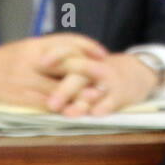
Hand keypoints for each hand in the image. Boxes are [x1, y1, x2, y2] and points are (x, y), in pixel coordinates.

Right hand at [0, 32, 108, 108]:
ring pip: (56, 88)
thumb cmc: (3, 61)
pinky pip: (42, 105)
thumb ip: (50, 51)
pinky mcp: (17, 99)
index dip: (87, 47)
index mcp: (33, 46)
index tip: (103, 54)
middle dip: (87, 73)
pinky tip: (73, 112)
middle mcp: (30, 62)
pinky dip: (60, 109)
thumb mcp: (26, 49)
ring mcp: (23, 81)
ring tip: (96, 98)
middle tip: (107, 78)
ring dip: (78, 95)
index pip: (66, 42)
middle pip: (65, 65)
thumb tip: (80, 55)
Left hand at [46, 53, 164, 116]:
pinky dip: (104, 107)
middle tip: (51, 104)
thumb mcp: (84, 62)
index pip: (69, 50)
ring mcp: (110, 80)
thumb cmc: (100, 72)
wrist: (136, 73)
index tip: (40, 63)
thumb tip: (28, 80)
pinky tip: (95, 114)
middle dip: (65, 90)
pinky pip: (112, 101)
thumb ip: (62, 69)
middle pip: (80, 74)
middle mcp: (97, 67)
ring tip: (69, 114)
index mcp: (84, 57)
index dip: (56, 55)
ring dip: (82, 103)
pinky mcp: (121, 94)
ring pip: (95, 91)